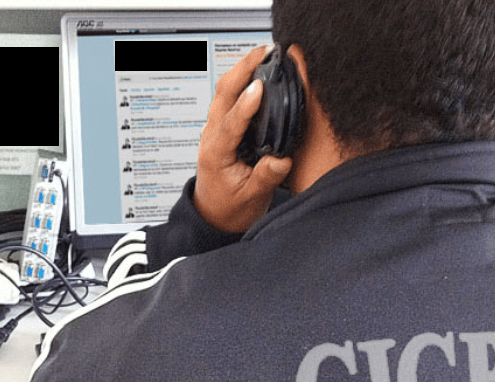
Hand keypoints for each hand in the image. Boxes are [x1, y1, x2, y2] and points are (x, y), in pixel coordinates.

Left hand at [194, 46, 292, 232]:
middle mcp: (212, 136)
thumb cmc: (230, 207)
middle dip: (243, 69)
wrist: (214, 215)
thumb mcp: (251, 198)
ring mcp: (215, 129)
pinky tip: (259, 72)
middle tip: (265, 53)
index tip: (260, 87)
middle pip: (222, 93)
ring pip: (224, 91)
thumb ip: (266, 178)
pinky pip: (229, 97)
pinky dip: (243, 80)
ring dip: (242, 70)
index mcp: (216, 153)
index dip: (246, 104)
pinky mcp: (222, 126)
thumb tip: (282, 160)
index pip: (230, 123)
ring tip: (264, 55)